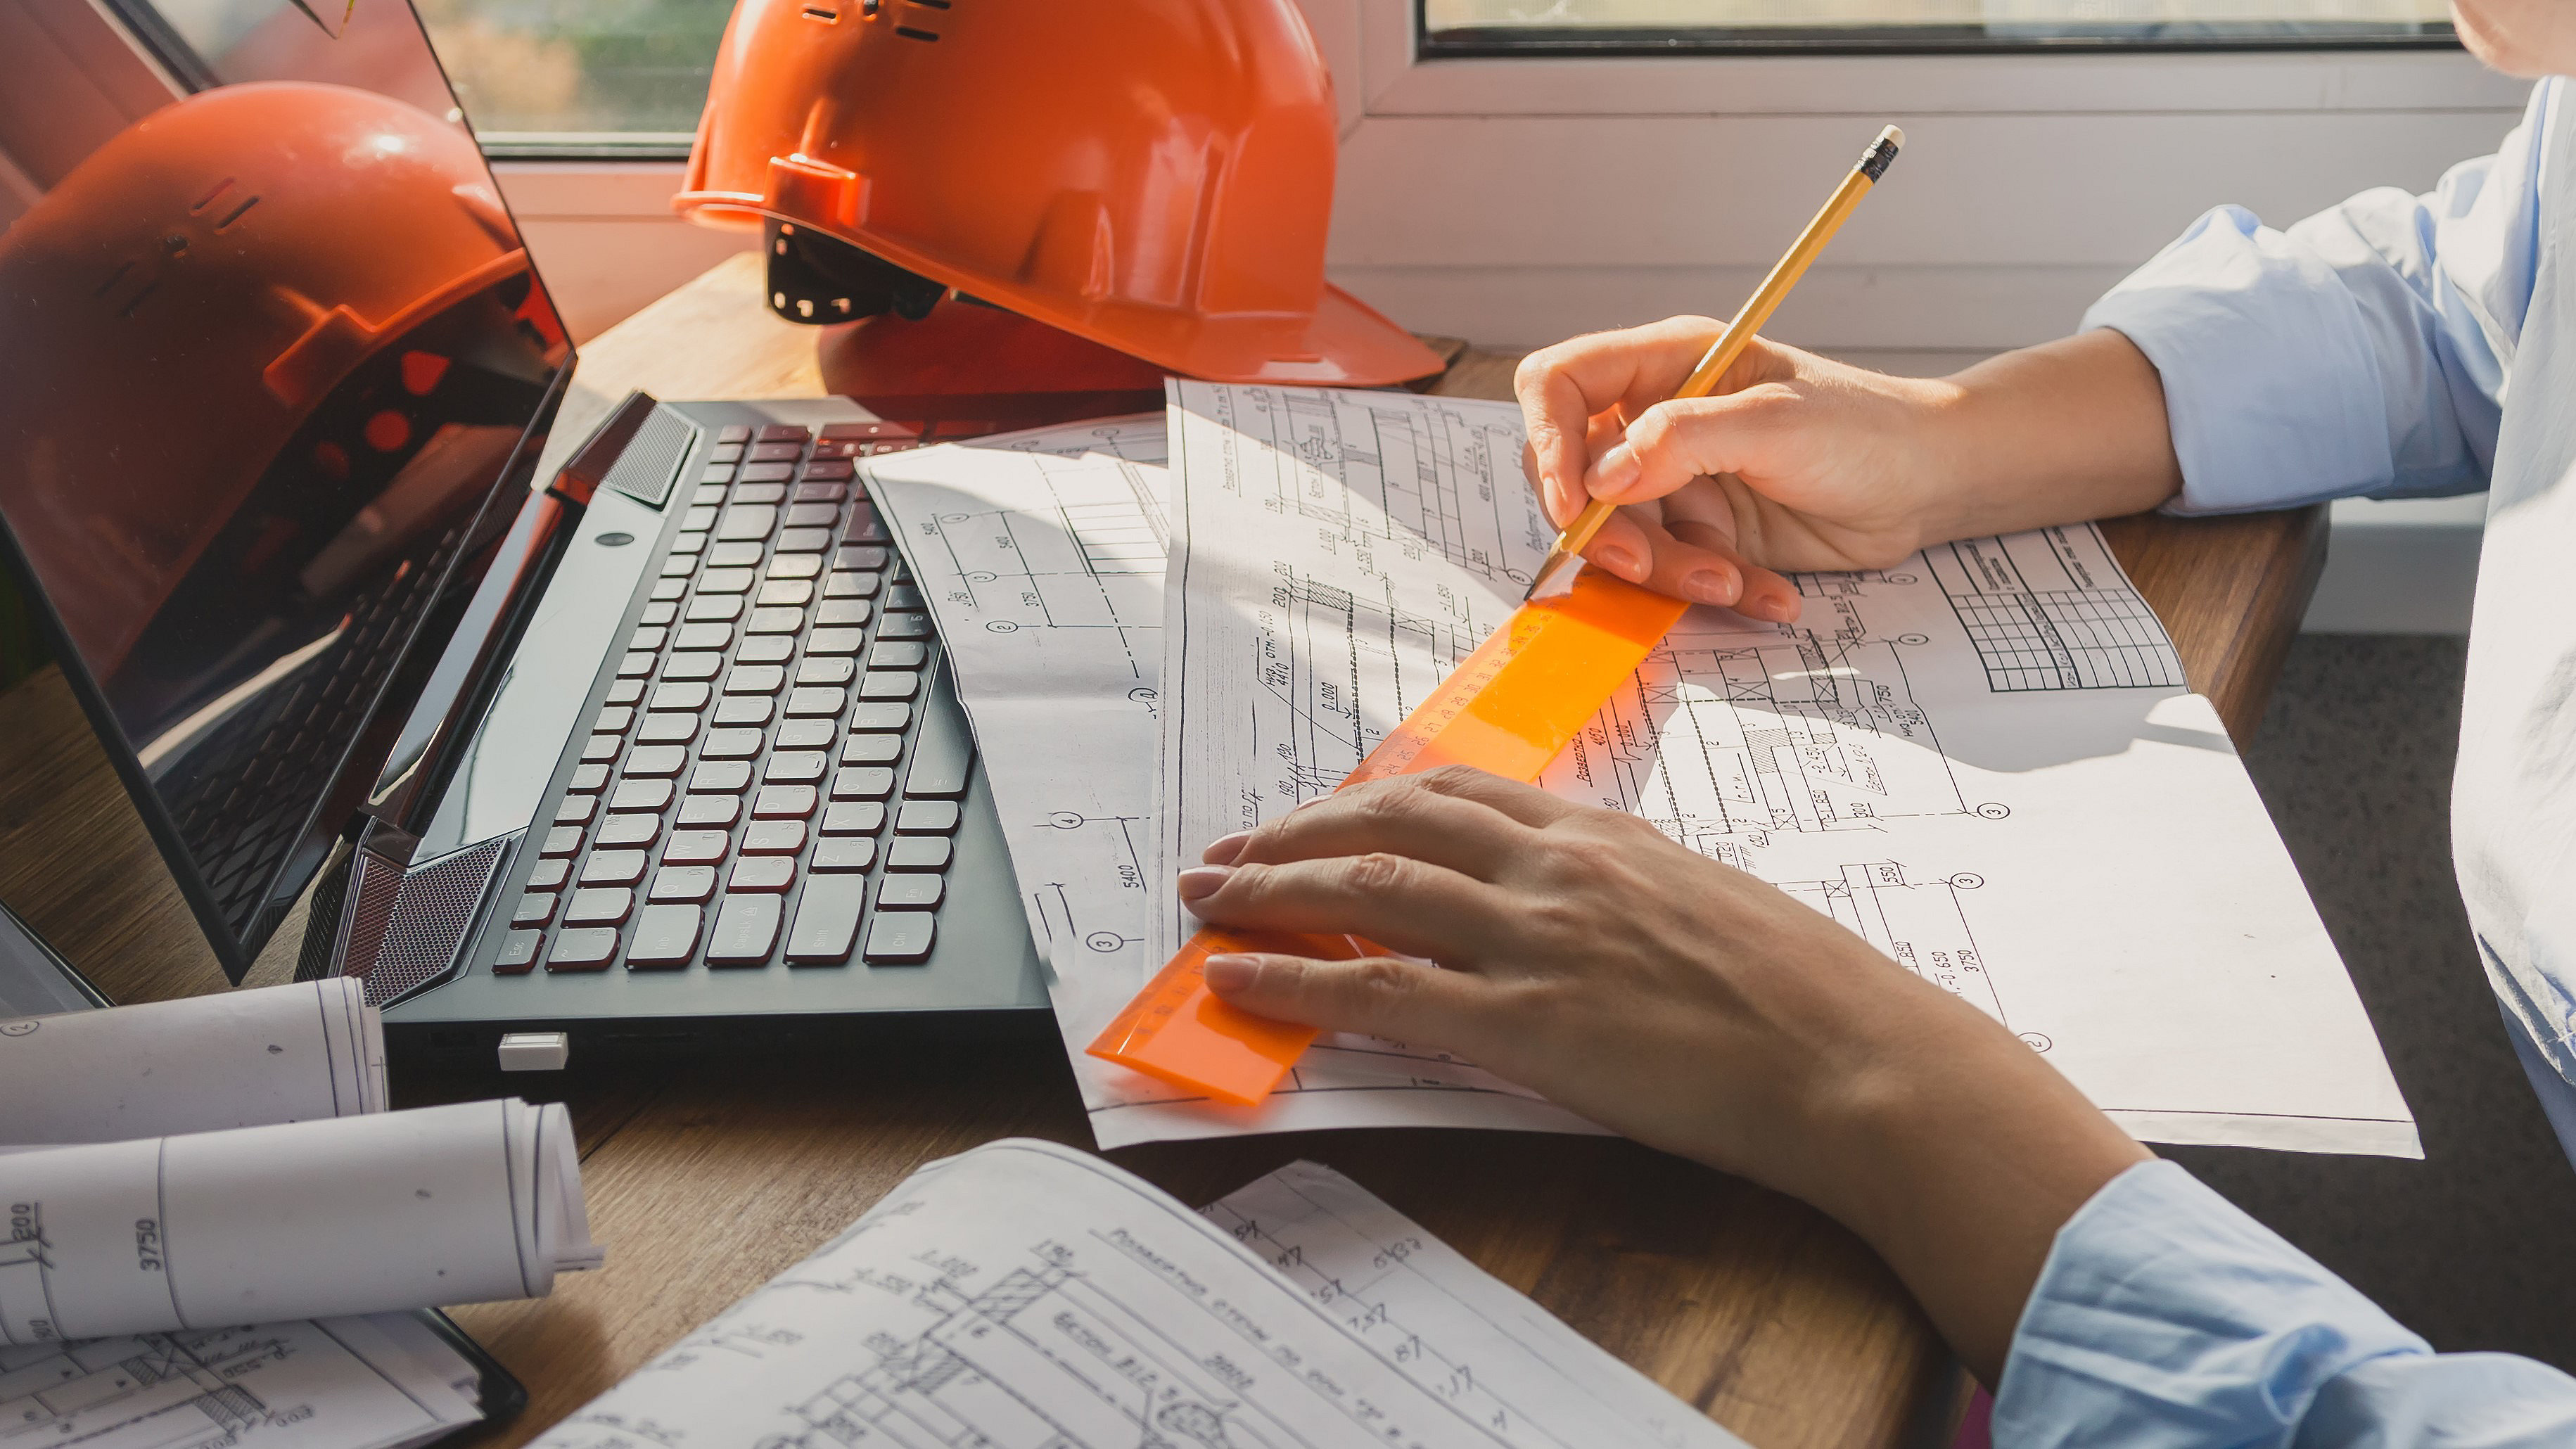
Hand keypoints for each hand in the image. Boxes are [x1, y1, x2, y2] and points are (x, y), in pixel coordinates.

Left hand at [1178, 767, 2147, 1380]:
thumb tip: (1564, 904)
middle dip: (1291, 833)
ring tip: (1207, 899)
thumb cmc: (1804, 993)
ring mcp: (1537, 940)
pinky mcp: (1529, 1024)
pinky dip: (1295, 980)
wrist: (1858, 1056)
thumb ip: (1620, 890)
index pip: (1452, 794)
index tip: (1313, 817)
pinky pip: (1381, 992)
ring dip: (1270, 890)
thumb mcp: (1703, 904)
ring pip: (1367, 890)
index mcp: (1602, 836)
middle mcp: (1557, 868)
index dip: (1364, 803)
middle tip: (1224, 852)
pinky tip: (1239, 981)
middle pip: (1387, 824)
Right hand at [1516, 318, 1959, 619]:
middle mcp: (1658, 419)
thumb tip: (1600, 478)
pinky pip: (1671, 573)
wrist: (1929, 485)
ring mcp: (1677, 479)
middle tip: (1646, 564)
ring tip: (1732, 580)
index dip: (1546, 440)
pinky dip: (1711, 590)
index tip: (1572, 499)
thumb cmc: (1867, 429)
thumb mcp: (1776, 422)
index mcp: (1668, 363)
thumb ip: (1682, 439)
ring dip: (1668, 572)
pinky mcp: (1703, 532)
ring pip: (1619, 537)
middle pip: (1573, 475)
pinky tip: (1765, 591)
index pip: (1559, 383)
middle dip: (1606, 530)